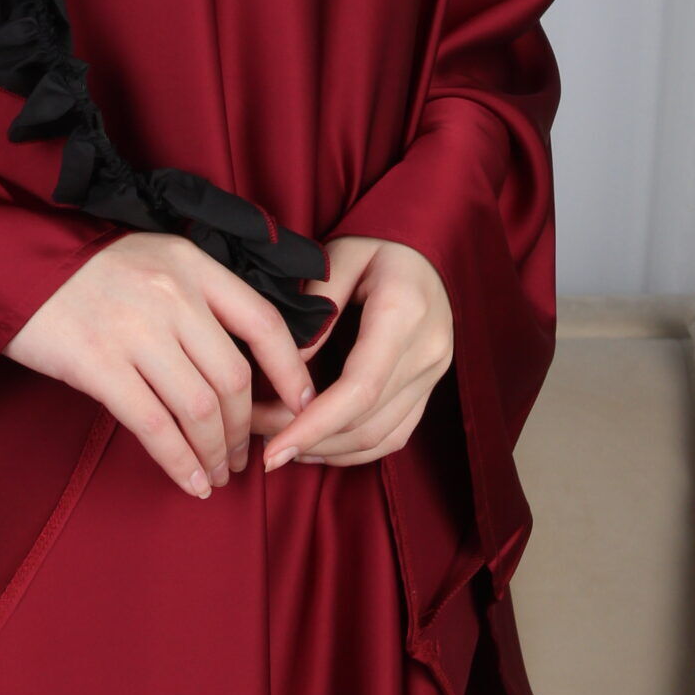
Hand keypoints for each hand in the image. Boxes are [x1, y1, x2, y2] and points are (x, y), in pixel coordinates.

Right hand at [3, 232, 318, 500]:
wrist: (9, 262)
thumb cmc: (83, 268)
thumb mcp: (151, 259)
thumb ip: (197, 296)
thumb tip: (242, 361)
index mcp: (192, 264)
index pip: (264, 321)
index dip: (291, 371)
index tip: (303, 406)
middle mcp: (171, 294)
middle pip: (233, 377)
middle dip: (247, 429)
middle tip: (245, 456)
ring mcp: (134, 329)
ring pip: (199, 408)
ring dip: (217, 452)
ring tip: (218, 473)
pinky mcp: (97, 363)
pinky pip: (154, 425)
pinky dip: (180, 462)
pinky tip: (190, 482)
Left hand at [248, 236, 452, 469]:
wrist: (426, 244)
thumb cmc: (376, 242)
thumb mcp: (339, 256)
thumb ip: (316, 310)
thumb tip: (287, 369)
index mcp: (403, 314)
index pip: (358, 389)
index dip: (312, 426)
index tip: (272, 452)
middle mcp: (427, 351)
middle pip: (366, 421)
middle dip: (308, 441)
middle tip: (259, 445)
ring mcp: (434, 373)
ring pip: (381, 437)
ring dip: (328, 450)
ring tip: (281, 447)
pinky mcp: (430, 386)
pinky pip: (395, 434)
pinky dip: (354, 449)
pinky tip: (318, 446)